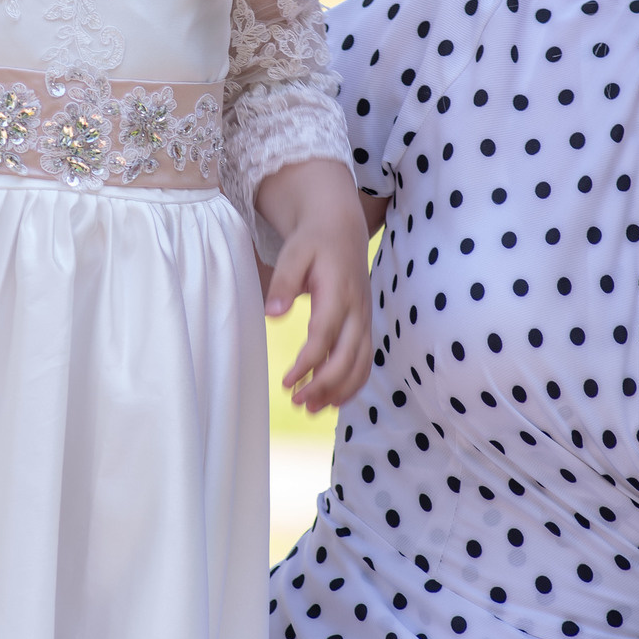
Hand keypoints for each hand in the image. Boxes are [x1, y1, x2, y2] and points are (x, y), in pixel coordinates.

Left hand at [256, 159, 373, 411]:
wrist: (341, 229)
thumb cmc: (313, 242)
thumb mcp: (294, 253)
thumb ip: (284, 283)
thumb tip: (273, 315)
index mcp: (339, 293)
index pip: (325, 336)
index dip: (308, 363)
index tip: (287, 381)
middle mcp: (357, 310)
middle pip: (348, 357)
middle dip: (325, 385)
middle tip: (297, 402)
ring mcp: (364, 320)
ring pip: (361, 364)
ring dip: (339, 390)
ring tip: (312, 409)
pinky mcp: (364, 326)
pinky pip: (365, 361)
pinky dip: (352, 384)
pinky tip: (332, 400)